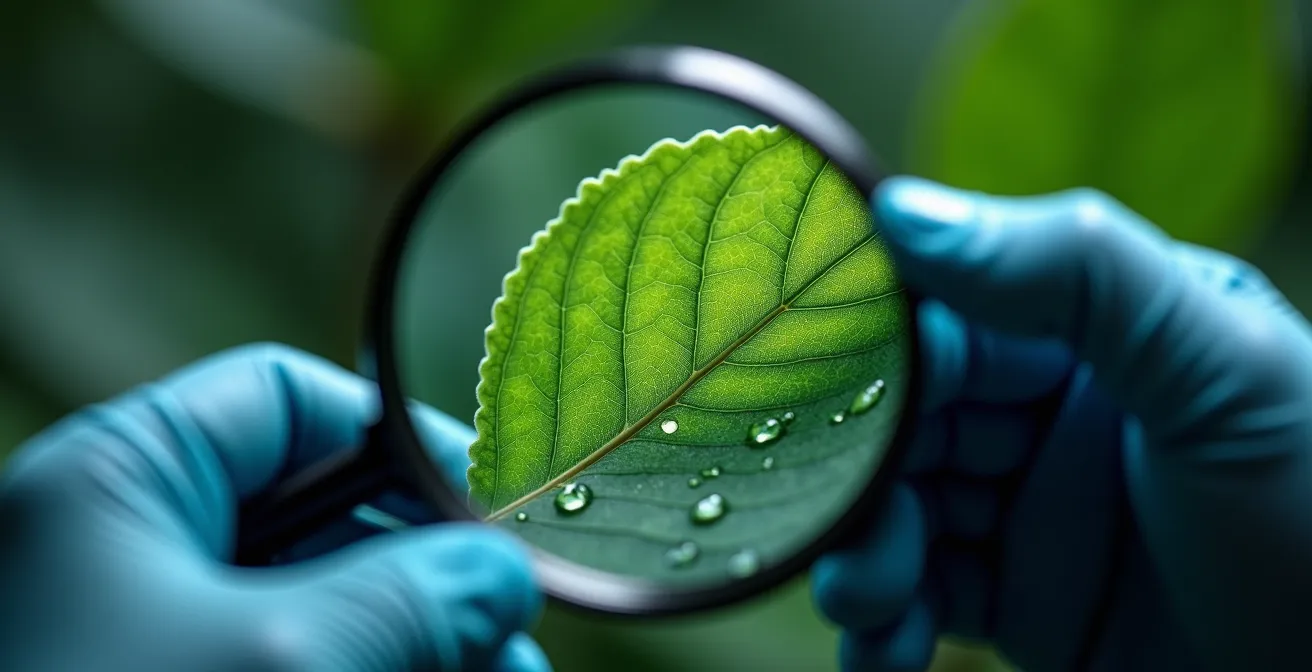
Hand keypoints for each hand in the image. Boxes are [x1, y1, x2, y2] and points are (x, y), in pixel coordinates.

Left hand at [0, 344, 549, 671]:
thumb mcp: (289, 658)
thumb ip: (410, 597)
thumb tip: (500, 575)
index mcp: (118, 485)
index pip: (285, 405)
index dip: (402, 442)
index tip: (495, 514)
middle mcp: (128, 557)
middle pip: (318, 523)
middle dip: (428, 578)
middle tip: (517, 635)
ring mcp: (147, 646)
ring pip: (319, 617)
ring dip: (418, 648)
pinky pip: (296, 671)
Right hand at [812, 178, 1311, 670]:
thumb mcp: (1224, 368)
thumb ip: (1078, 271)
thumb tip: (903, 212)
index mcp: (1100, 331)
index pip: (955, 312)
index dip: (882, 338)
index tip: (825, 371)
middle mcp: (1051, 414)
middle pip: (904, 416)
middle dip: (853, 459)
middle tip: (825, 502)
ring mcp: (1028, 511)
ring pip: (894, 510)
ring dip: (859, 551)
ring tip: (865, 596)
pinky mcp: (1017, 603)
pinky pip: (916, 600)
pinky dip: (880, 625)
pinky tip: (882, 648)